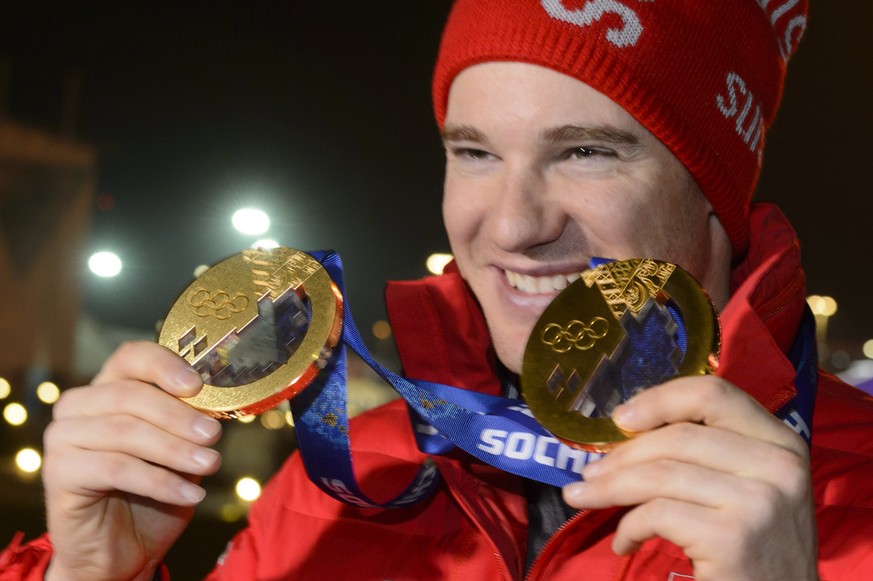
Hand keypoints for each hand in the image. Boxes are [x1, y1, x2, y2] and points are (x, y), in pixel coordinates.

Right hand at [43, 342, 222, 580]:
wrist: (122, 551)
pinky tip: (191, 494)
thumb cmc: (153, 494)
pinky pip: (115, 468)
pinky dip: (159, 481)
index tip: (198, 385)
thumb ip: (191, 423)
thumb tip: (220, 402)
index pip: (131, 357)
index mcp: (109, 389)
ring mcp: (63, 438)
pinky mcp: (59, 473)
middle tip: (213, 435)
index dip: (164, 366)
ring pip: (125, 432)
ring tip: (210, 464)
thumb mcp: (180, 451)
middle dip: (178, 415)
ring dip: (174, 449)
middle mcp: (78, 406)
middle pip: (130, 395)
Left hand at [562, 376, 816, 579]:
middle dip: (621, 455)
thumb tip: (628, 426)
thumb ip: (707, 453)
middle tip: (589, 472)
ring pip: (659, 475)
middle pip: (677, 437)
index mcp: (782, 443)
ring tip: (584, 498)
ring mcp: (759, 501)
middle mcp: (779, 466)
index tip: (620, 418)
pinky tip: (624, 542)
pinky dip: (628, 527)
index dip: (659, 400)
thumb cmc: (755, 550)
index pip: (713, 393)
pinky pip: (656, 514)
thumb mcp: (747, 488)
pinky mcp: (733, 537)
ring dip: (609, 488)